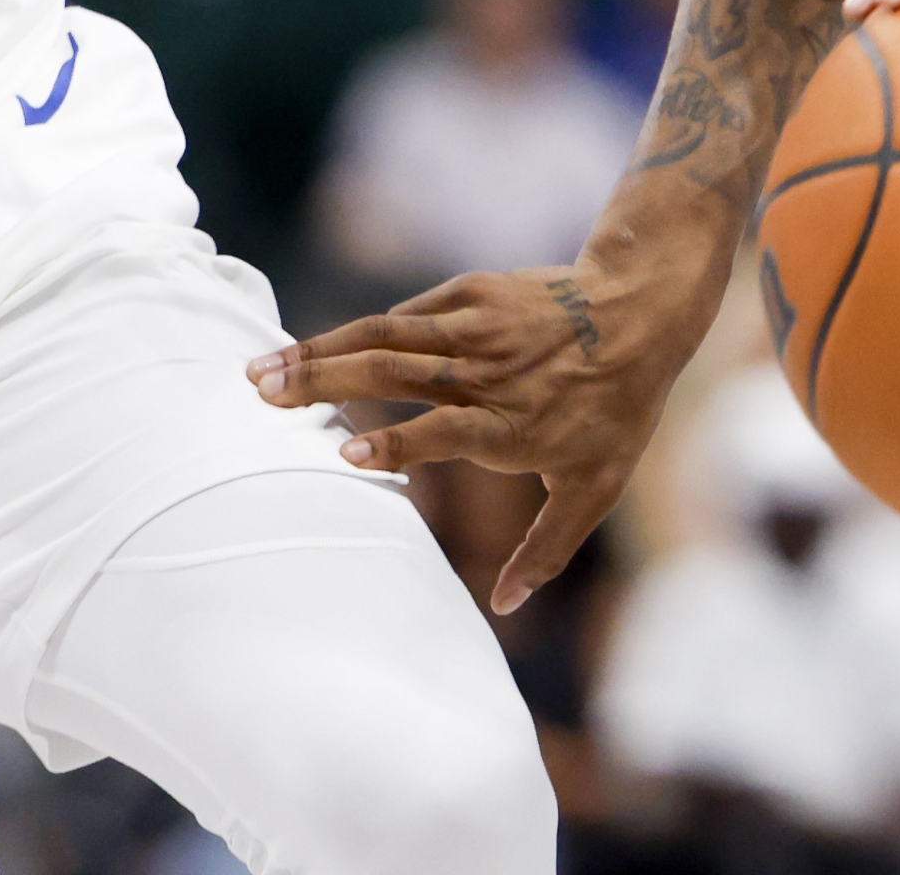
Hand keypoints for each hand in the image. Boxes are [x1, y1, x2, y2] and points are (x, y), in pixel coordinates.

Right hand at [245, 261, 706, 612]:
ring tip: (260, 368)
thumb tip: (505, 607)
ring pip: (387, 334)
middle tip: (262, 396)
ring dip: (320, 350)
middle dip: (326, 381)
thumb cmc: (615, 410)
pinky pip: (408, 314)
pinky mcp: (474, 293)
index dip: (396, 440)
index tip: (345, 452)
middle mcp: (490, 372)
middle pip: (398, 373)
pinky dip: (359, 330)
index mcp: (512, 424)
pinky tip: (312, 347)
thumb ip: (547, 548)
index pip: (444, 430)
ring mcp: (479, 327)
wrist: (640, 313)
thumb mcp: (595, 487)